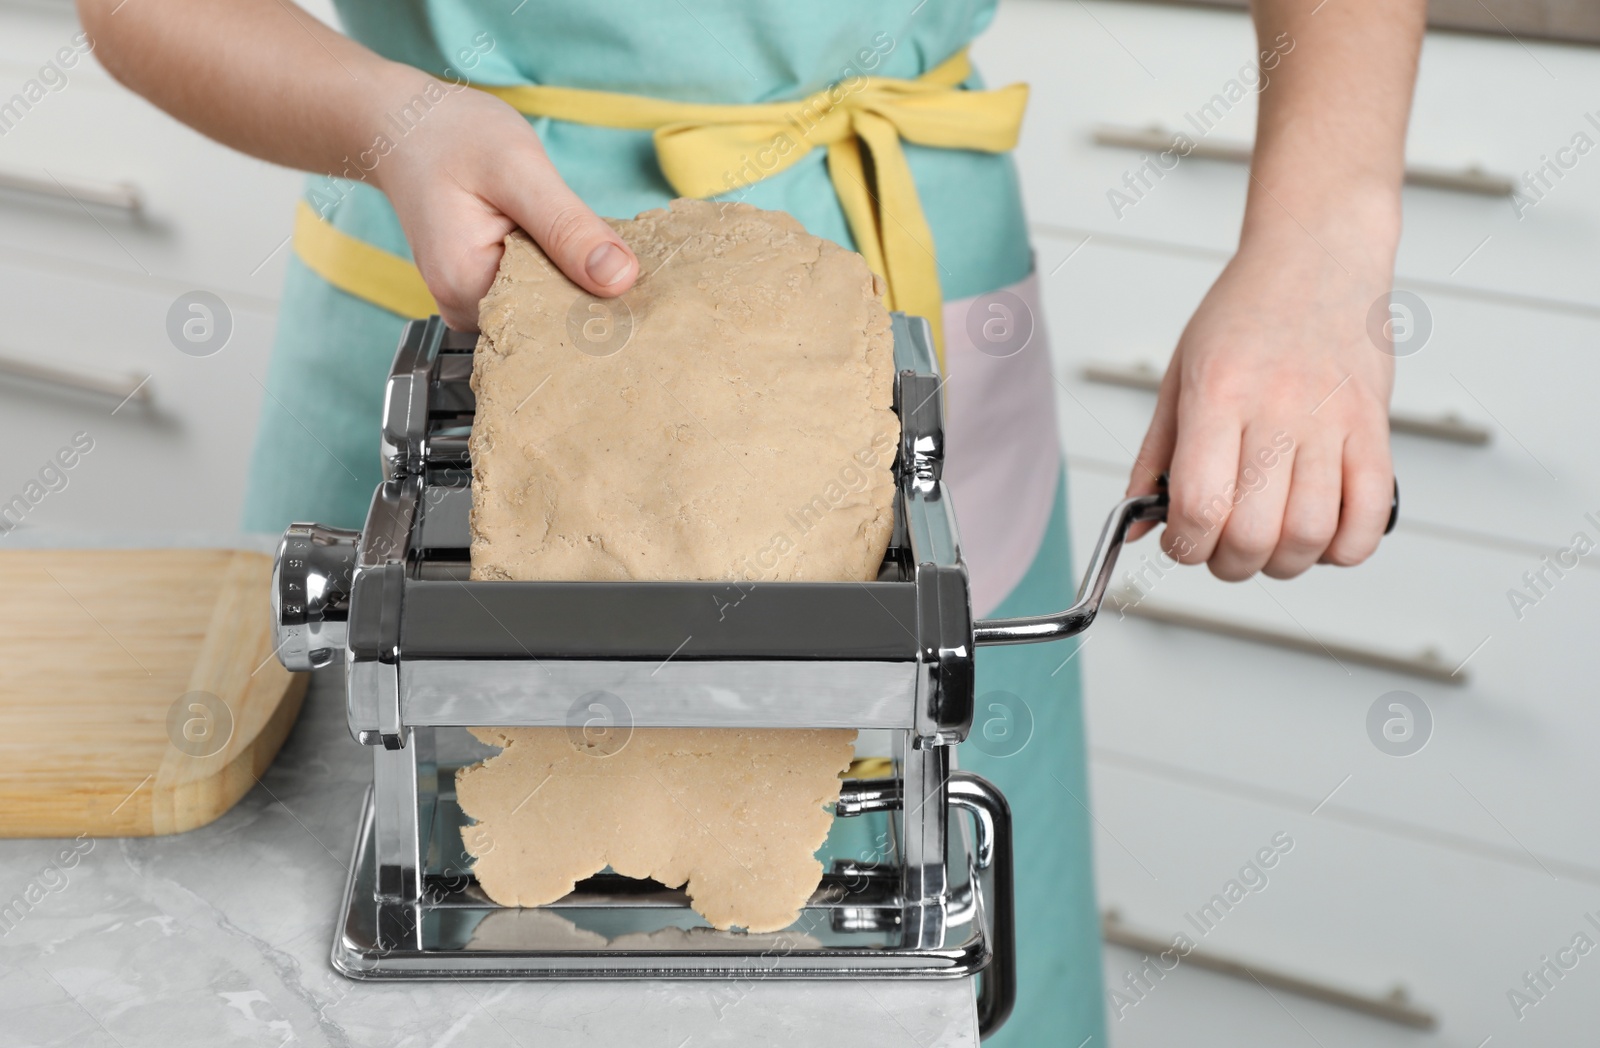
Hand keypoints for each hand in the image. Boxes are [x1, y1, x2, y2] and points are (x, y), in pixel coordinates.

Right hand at [366, 69, 638, 329]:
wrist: (405, 124)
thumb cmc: (453, 136)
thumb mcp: (519, 169)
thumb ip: (568, 227)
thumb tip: (620, 280)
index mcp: (466, 290)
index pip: (554, 323)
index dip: (601, 305)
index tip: (639, 289)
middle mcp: (464, 310)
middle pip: (551, 322)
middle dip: (593, 295)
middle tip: (627, 259)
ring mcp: (471, 304)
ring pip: (547, 309)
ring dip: (578, 284)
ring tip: (594, 248)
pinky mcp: (482, 291)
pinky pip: (535, 293)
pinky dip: (560, 273)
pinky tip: (570, 250)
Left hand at [1125, 230, 1395, 580]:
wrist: (1317, 252)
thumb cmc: (1245, 311)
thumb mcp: (1180, 374)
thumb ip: (1157, 455)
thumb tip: (1138, 526)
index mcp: (1218, 395)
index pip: (1200, 504)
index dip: (1186, 545)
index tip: (1183, 542)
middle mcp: (1277, 409)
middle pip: (1255, 534)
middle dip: (1229, 563)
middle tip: (1223, 549)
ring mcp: (1332, 420)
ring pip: (1311, 534)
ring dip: (1284, 562)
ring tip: (1269, 544)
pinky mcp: (1375, 425)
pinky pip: (1370, 514)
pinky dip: (1344, 547)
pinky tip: (1320, 534)